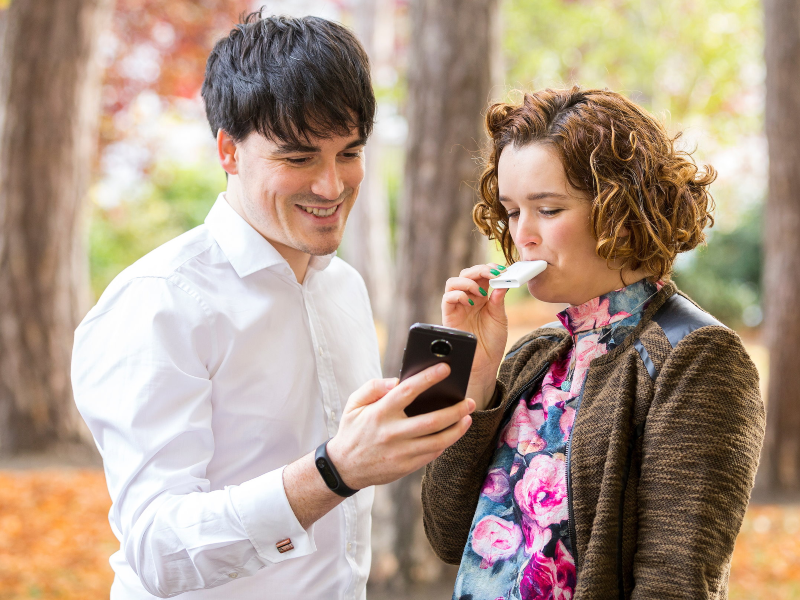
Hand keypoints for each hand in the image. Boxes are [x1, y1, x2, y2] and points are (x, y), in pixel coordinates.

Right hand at [326, 363, 474, 489]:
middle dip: (455, 410)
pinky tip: (453, 433)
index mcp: (379, 413)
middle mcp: (392, 433)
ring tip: (467, 418)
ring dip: (457, 429)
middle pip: (432, 421)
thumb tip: (398, 380)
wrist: (345, 468)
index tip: (446, 368)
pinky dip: (446, 443)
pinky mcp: (406, 466)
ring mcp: (401, 452)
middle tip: (469, 401)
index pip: (408, 390)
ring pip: (438, 441)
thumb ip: (374, 387)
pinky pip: (432, 454)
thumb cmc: (353, 430)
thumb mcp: (354, 404)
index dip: (428, 377)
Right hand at [442, 263, 508, 409]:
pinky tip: (471, 302)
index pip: (480, 275)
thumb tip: (502, 281)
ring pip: (453, 283)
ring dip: (467, 281)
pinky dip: (458, 295)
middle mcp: (467, 299)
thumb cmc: (492, 342)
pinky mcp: (449, 316)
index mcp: (480, 297)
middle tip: (492, 274)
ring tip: (481, 291)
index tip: (502, 269)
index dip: (489, 269)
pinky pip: (447, 299)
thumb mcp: (500, 317)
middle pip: (465, 274)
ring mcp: (457, 307)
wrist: (485, 363)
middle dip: (479, 271)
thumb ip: (498, 299)